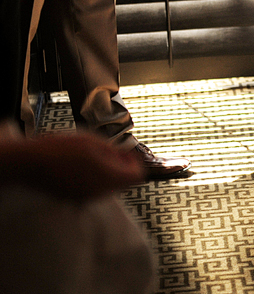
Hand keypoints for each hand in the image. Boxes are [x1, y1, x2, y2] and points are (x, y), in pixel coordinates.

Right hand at [5, 133, 145, 199]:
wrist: (30, 163)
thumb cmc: (61, 148)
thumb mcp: (93, 141)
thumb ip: (114, 150)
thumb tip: (126, 155)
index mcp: (108, 177)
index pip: (137, 176)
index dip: (134, 162)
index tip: (125, 152)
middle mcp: (100, 192)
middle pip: (123, 183)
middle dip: (120, 167)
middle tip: (107, 152)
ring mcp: (87, 197)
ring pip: (108, 187)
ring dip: (106, 173)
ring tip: (89, 157)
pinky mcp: (74, 199)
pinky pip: (93, 190)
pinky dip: (92, 179)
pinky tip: (79, 166)